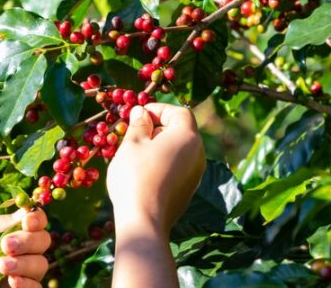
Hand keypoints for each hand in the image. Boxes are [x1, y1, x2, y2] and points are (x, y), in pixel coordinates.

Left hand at [0, 208, 50, 287]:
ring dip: (25, 263)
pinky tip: (12, 282)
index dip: (37, 218)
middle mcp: (22, 251)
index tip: (28, 221)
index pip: (36, 220)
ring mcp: (24, 273)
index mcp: (11, 232)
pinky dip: (27, 284)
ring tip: (2, 266)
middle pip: (43, 241)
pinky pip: (36, 287)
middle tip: (7, 245)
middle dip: (28, 241)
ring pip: (41, 264)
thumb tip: (25, 210)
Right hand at [107, 103, 205, 234]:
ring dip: (160, 146)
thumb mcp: (132, 144)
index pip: (179, 112)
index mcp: (187, 137)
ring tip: (137, 153)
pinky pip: (178, 167)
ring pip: (179, 150)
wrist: (144, 221)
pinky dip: (164, 163)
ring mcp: (196, 174)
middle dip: (159, 128)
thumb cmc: (136, 177)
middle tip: (135, 133)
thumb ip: (139, 124)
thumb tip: (141, 112)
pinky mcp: (189, 190)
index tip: (139, 115)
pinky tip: (144, 171)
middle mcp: (198, 154)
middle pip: (181, 131)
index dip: (159, 110)